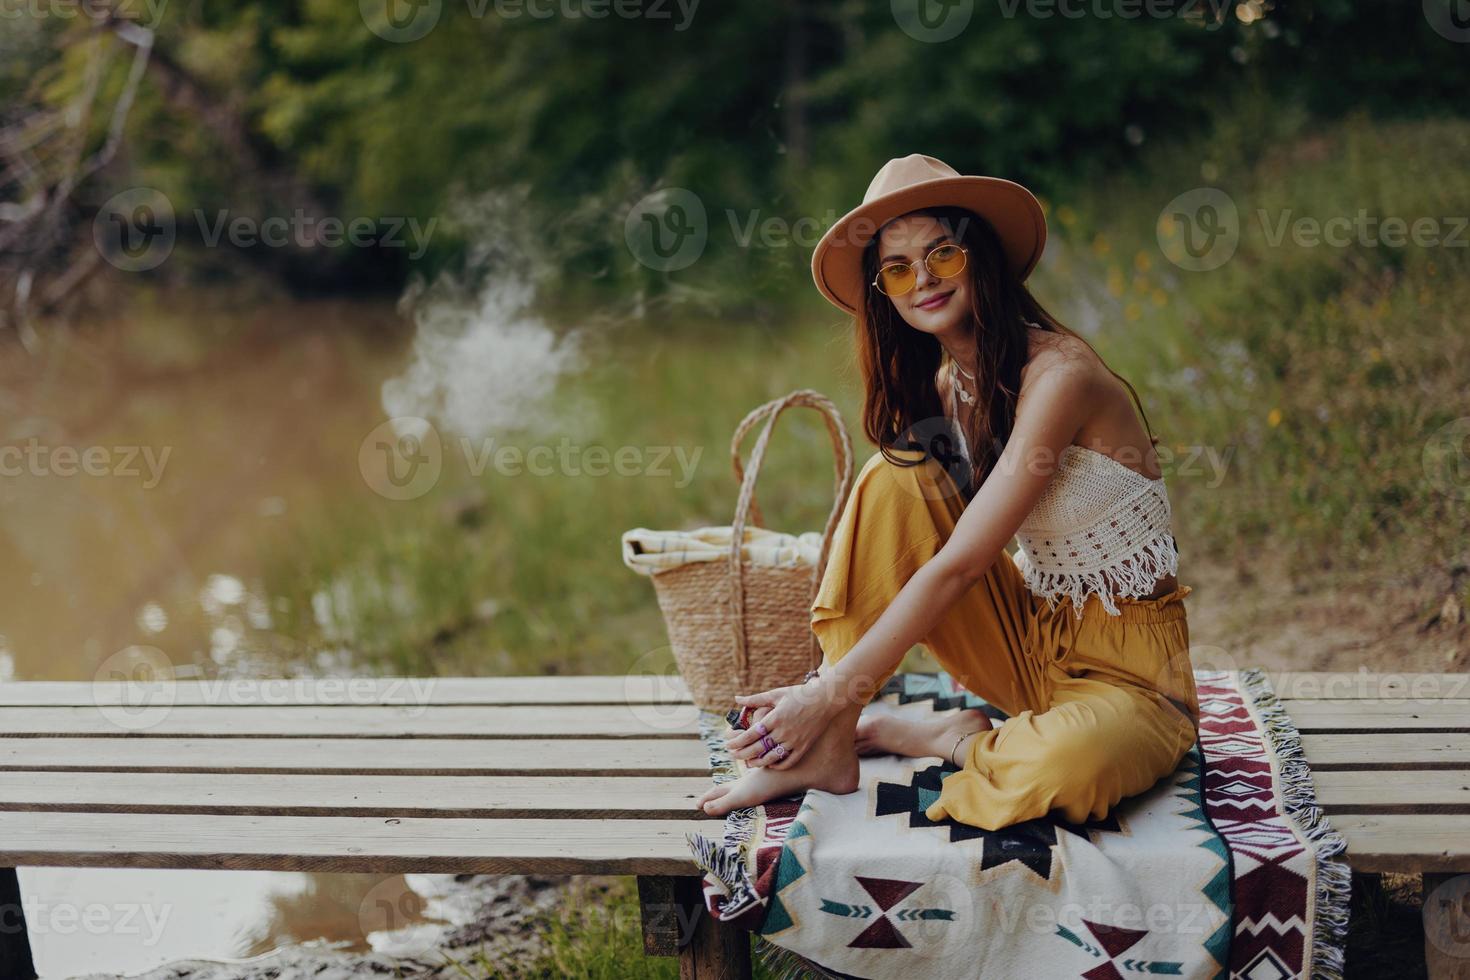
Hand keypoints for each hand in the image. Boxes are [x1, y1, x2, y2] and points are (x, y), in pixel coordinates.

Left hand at [723, 679, 840, 770]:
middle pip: (757, 748)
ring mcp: (794, 741)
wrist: (825, 700)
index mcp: (775, 718)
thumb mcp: (776, 694)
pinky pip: (788, 761)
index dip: (737, 741)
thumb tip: (736, 699)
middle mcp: (783, 731)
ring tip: (747, 763)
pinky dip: (776, 765)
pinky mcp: (803, 747)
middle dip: (742, 754)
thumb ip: (755, 699)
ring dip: (757, 762)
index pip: (750, 734)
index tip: (728, 744)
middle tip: (733, 755)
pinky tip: (769, 764)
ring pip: (771, 758)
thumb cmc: (799, 694)